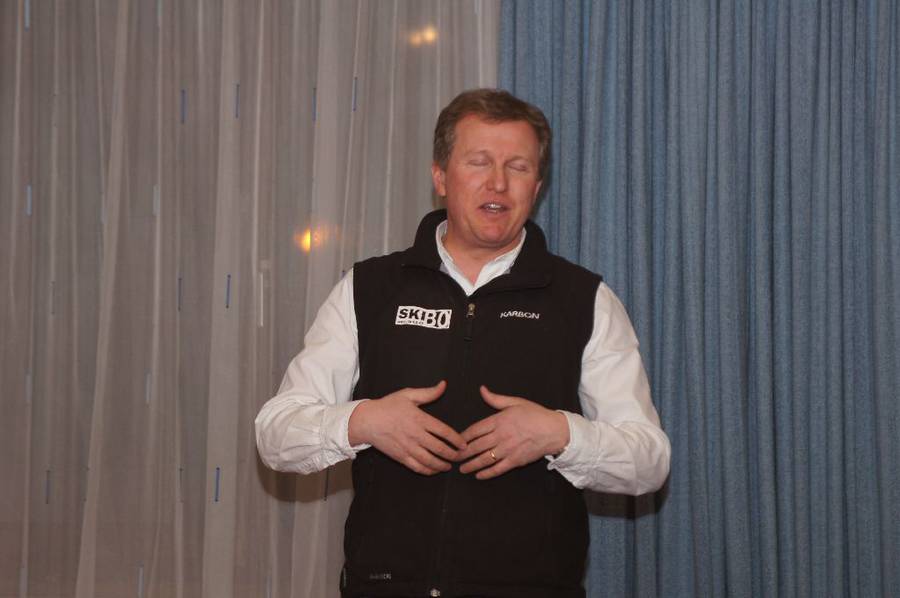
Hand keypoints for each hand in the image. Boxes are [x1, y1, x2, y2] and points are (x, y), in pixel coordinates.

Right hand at [348, 380, 466, 474]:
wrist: (367, 421)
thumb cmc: (388, 406)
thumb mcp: (408, 395)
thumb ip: (428, 392)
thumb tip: (443, 385)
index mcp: (419, 419)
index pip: (444, 431)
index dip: (457, 439)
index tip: (464, 444)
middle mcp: (415, 435)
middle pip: (440, 449)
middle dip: (453, 455)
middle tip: (461, 457)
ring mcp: (408, 447)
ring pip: (430, 461)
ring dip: (442, 465)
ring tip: (450, 465)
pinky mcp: (400, 457)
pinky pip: (417, 467)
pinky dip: (428, 471)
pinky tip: (434, 470)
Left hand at [458, 386, 568, 479]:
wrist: (554, 430)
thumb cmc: (536, 414)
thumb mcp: (515, 402)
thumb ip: (496, 399)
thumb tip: (482, 390)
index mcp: (499, 420)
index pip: (475, 430)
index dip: (463, 436)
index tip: (455, 441)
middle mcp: (501, 436)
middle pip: (476, 446)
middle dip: (462, 453)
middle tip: (452, 457)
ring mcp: (507, 449)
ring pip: (484, 459)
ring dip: (471, 465)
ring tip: (462, 469)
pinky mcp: (515, 461)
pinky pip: (498, 469)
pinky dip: (487, 473)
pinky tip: (479, 476)